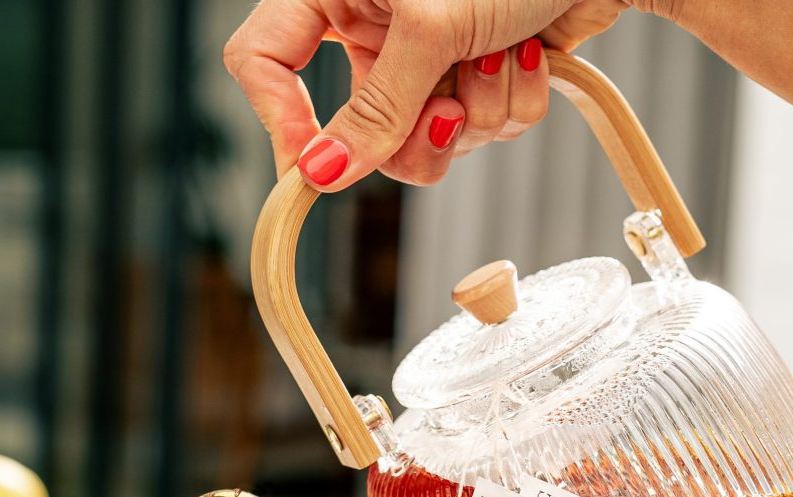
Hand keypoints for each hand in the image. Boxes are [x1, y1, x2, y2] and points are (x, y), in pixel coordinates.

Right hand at [224, 0, 629, 188]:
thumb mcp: (432, 26)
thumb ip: (376, 107)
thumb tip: (322, 172)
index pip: (262, 60)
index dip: (281, 122)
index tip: (316, 171)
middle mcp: (373, 28)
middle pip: (359, 131)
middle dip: (417, 134)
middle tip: (452, 111)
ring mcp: (421, 58)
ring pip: (423, 142)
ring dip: (477, 113)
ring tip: (505, 56)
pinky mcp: (468, 78)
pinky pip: (475, 132)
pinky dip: (510, 105)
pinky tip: (530, 57)